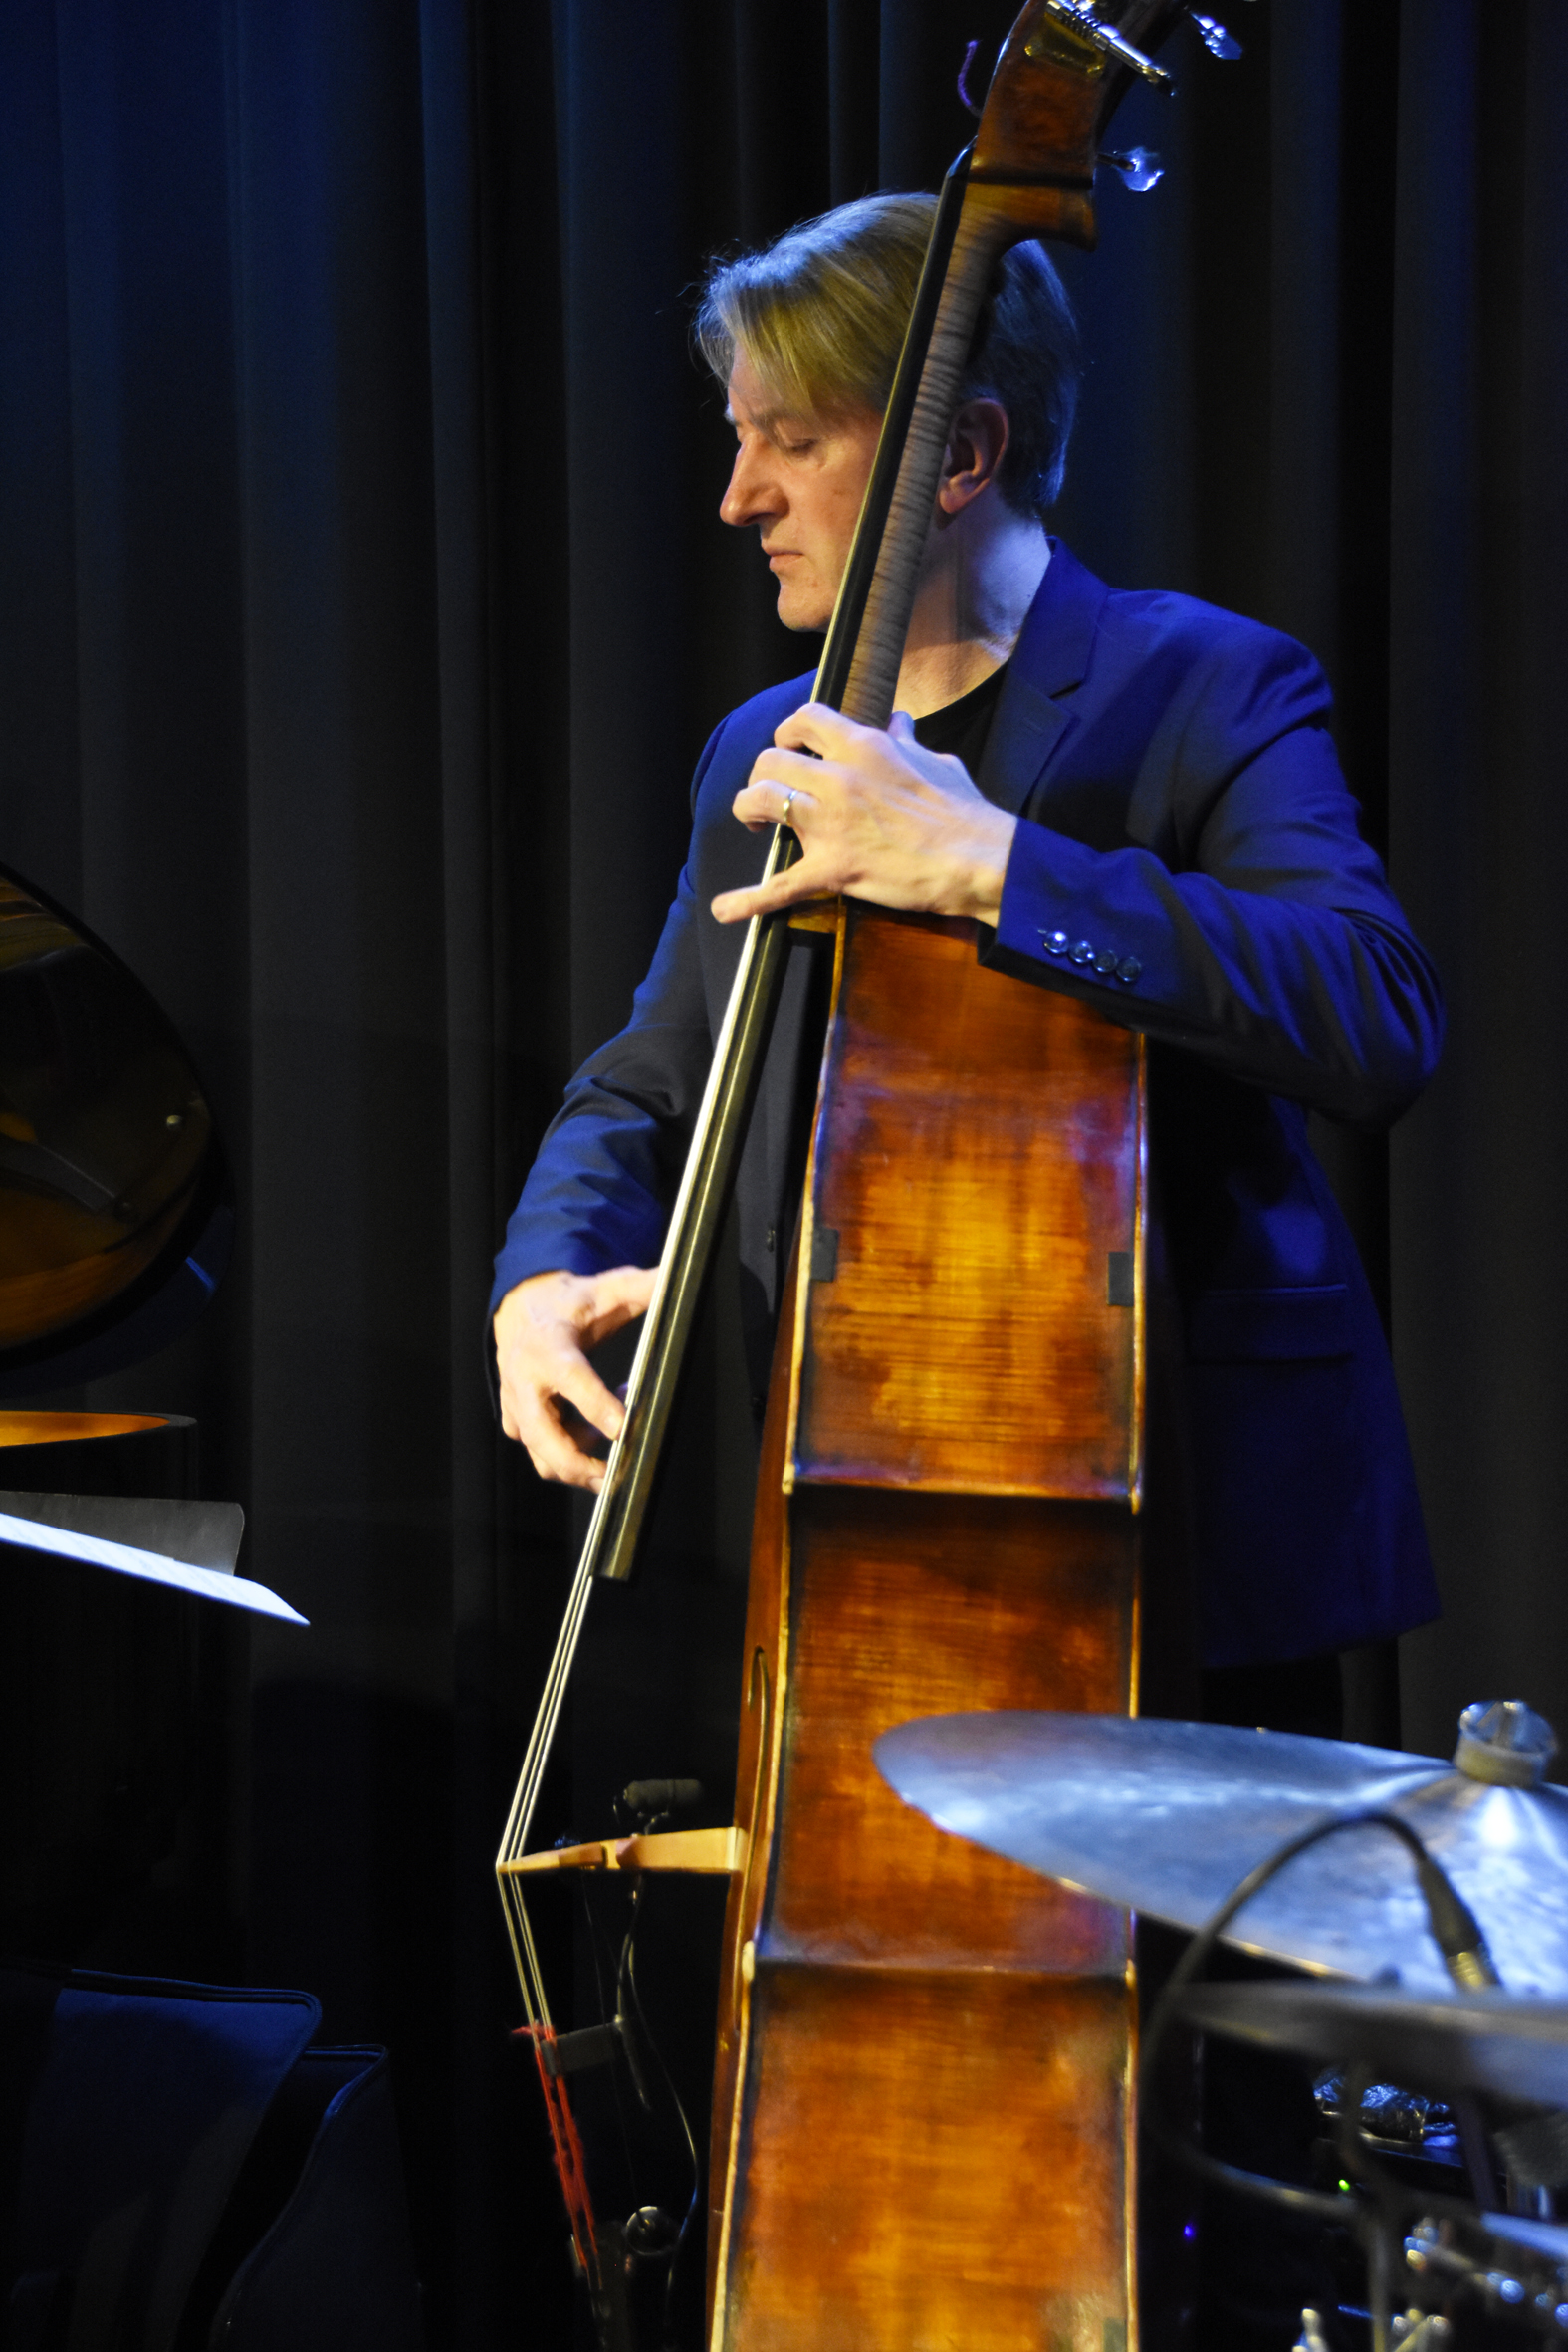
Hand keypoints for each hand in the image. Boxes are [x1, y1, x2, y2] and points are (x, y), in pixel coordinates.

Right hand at [494, 1265, 657, 1489]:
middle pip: (545, 1437)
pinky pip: (540, 1454)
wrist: (521, 1310)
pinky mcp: (516, 1422)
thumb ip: (643, 1287)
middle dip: (580, 1463)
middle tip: (617, 1475)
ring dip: (580, 1462)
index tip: (623, 1428)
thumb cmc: (568, 1304)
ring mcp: (516, 1405)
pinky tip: (595, 1436)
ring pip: (541, 1454)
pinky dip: (569, 1457)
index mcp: (548, 1346)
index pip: (572, 1380)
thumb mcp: (605, 1290)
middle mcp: (525, 1380)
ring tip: (612, 1443)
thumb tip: (676, 1275)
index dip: (597, 1407)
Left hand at [711, 703, 1016, 926]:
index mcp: (865, 747)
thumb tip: (900, 723)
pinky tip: (724, 909)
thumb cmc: (963, 813)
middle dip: (764, 773)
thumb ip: (908, 742)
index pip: (807, 719)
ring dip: (749, 809)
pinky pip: (779, 886)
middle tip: (771, 790)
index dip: (790, 730)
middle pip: (771, 760)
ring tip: (753, 822)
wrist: (978, 858)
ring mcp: (830, 823)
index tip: (791, 744)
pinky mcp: (832, 869)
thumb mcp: (936, 762)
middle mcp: (838, 778)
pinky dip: (748, 900)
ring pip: (761, 801)